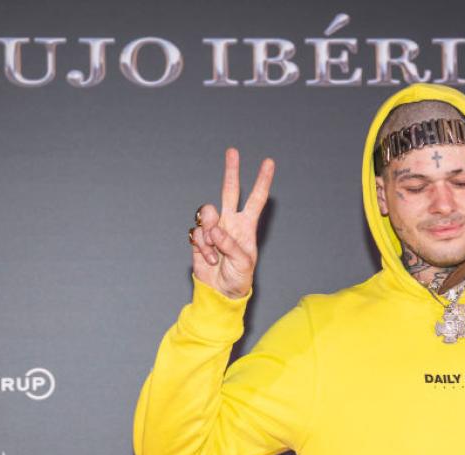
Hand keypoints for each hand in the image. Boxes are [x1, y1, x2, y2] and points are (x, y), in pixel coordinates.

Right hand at [189, 147, 274, 299]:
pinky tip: (209, 259)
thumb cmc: (239, 279)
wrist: (220, 292)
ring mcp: (213, 229)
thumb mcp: (243, 265)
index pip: (256, 199)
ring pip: (207, 213)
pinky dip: (201, 247)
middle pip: (230, 191)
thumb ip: (231, 246)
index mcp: (247, 226)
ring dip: (209, 233)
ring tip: (215, 254)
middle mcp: (230, 222)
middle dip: (231, 171)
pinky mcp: (199, 238)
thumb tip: (216, 230)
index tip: (268, 162)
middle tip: (232, 151)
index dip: (262, 181)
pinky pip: (196, 233)